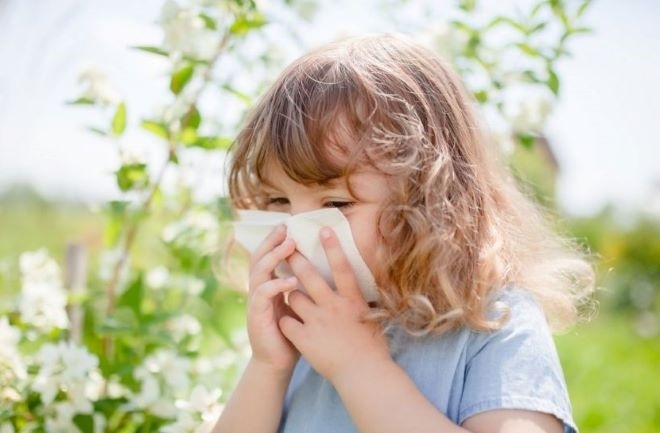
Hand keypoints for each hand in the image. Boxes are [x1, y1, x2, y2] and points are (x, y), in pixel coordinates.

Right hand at [246, 224, 299, 373]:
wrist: (278, 362)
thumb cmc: (293, 333)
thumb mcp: (299, 305)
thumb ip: (304, 287)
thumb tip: (326, 267)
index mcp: (269, 285)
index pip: (269, 256)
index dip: (275, 240)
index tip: (289, 224)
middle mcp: (259, 290)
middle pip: (259, 257)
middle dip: (271, 241)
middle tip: (285, 227)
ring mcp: (255, 302)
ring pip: (259, 272)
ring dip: (274, 257)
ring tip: (289, 245)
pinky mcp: (256, 316)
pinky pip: (263, 295)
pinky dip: (276, 285)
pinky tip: (290, 281)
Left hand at [279, 227, 390, 384]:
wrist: (363, 375)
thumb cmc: (372, 348)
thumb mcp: (371, 318)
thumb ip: (359, 301)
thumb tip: (355, 287)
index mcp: (352, 300)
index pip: (342, 268)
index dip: (333, 247)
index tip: (323, 229)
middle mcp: (334, 307)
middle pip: (310, 276)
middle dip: (296, 259)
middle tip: (287, 248)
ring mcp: (318, 322)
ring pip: (293, 297)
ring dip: (291, 294)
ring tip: (292, 296)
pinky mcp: (305, 338)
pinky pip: (286, 321)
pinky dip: (285, 321)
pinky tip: (287, 323)